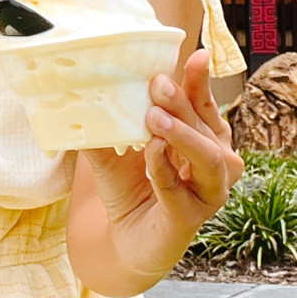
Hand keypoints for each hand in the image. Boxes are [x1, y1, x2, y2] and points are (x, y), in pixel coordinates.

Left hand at [81, 49, 243, 287]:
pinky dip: (165, 170)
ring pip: (208, 157)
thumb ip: (107, 125)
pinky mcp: (191, 219)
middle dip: (182, 103)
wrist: (125, 242)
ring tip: (154, 118)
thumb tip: (80, 91)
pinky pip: (182, 191)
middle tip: (157, 84)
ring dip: (181, 134)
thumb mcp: (115, 151)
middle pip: (206, 126)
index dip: (200, 82)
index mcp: (203, 140)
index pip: (204, 105)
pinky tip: (150, 153)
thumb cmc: (130, 190)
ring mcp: (209, 193)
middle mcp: (216, 164)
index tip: (195, 55)